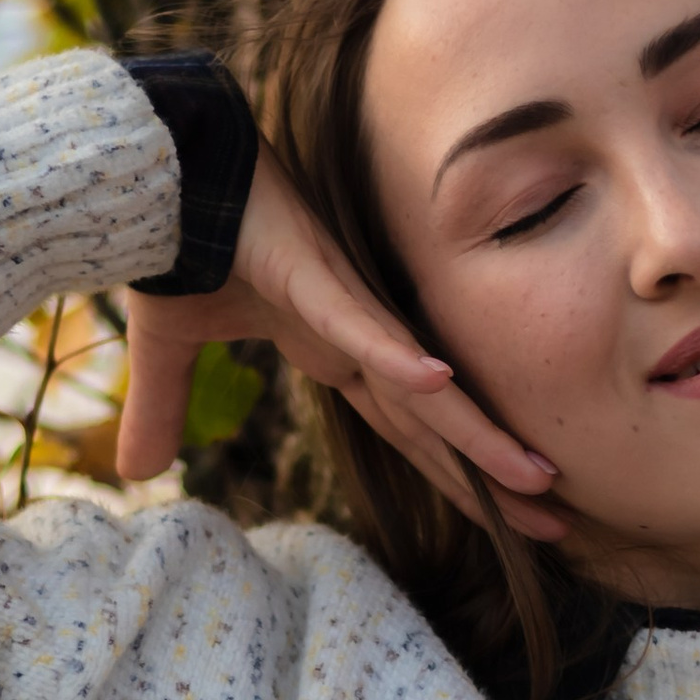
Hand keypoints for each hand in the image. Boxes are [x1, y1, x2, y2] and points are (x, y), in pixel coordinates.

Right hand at [118, 148, 565, 534]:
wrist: (161, 172)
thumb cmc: (176, 243)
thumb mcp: (166, 351)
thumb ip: (162, 411)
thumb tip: (138, 474)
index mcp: (333, 350)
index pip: (410, 430)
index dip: (457, 478)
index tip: (508, 521)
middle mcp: (356, 335)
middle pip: (437, 425)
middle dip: (494, 478)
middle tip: (561, 527)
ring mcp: (343, 307)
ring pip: (422, 388)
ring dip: (476, 435)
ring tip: (536, 480)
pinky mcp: (314, 279)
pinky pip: (363, 328)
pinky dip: (398, 358)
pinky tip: (438, 385)